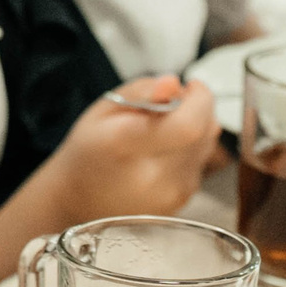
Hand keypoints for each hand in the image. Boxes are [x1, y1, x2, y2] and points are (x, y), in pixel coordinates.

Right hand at [45, 75, 220, 223]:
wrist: (78, 201)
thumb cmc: (89, 152)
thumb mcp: (102, 110)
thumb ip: (141, 92)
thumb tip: (173, 83)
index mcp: (126, 146)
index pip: (188, 125)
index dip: (200, 100)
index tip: (190, 86)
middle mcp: (152, 177)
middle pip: (204, 132)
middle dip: (197, 108)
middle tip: (171, 105)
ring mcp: (169, 195)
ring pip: (207, 146)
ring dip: (195, 128)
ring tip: (163, 130)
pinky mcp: (181, 202)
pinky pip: (200, 163)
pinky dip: (190, 150)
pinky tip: (163, 153)